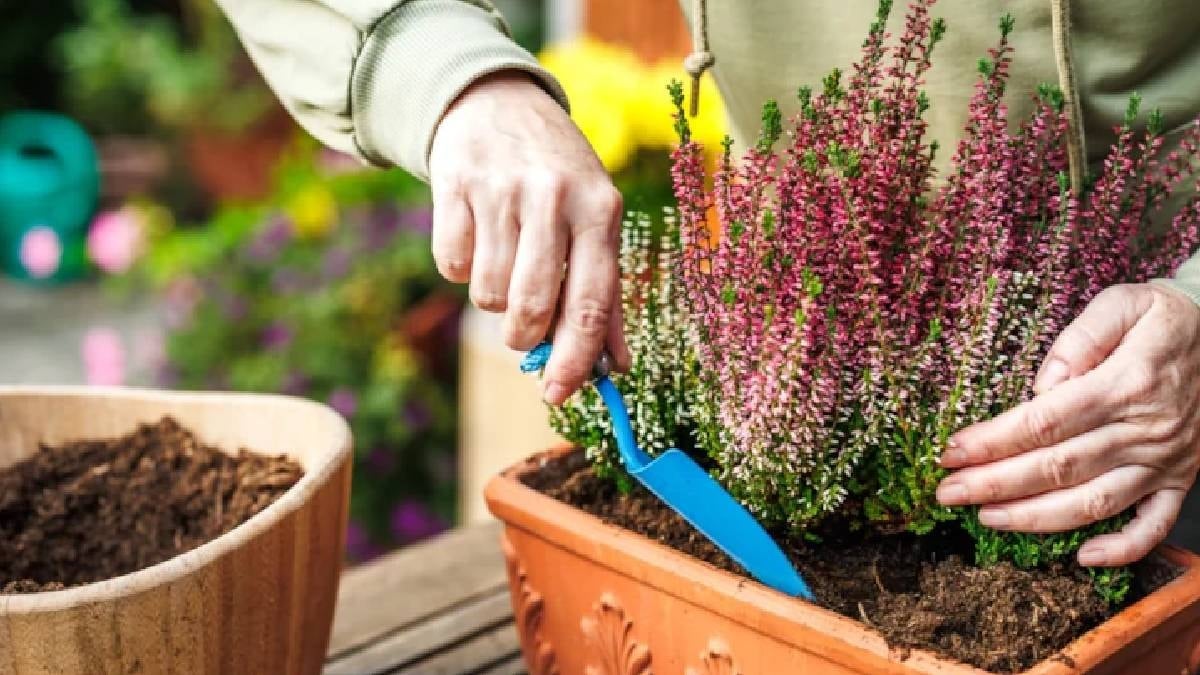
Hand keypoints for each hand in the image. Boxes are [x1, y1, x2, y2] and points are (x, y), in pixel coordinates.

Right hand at [429, 72, 629, 403]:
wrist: (498, 104)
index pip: (591, 302)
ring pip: (488, 293)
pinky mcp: (455, 184)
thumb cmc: (558, 178)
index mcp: (600, 210)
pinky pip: (451, 265)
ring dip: (493, 298)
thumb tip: (616, 369)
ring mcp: (502, 188)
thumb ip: (606, 297)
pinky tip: (477, 235)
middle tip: (525, 330)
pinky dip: (461, 266)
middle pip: (531, 307)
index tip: (560, 394)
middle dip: (525, 336)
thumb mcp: (595, 220)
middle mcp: (554, 197)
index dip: (575, 359)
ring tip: (505, 261)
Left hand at [936, 283, 1199, 565]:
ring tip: (986, 518)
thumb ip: (1080, 338)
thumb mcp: (1124, 303)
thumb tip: (1043, 385)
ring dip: (1035, 518)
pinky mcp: (1180, 478)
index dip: (993, 441)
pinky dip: (1122, 549)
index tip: (952, 452)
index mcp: (1126, 384)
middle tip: (947, 493)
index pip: (1045, 422)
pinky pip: (1154, 525)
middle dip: (995, 484)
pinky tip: (1082, 557)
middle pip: (1058, 468)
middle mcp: (1145, 429)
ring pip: (1094, 503)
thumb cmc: (1163, 316)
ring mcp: (1165, 460)